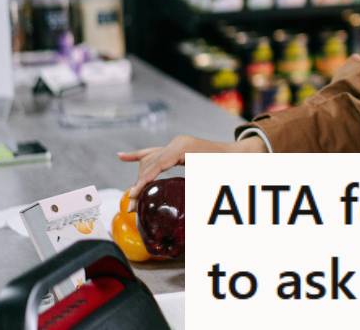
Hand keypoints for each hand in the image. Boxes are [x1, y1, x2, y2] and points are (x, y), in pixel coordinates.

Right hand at [118, 135, 266, 208]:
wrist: (239, 153)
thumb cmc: (228, 165)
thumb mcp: (214, 178)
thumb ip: (200, 191)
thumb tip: (191, 215)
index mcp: (182, 148)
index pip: (155, 166)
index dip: (143, 182)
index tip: (133, 196)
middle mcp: (177, 143)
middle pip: (149, 164)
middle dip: (139, 185)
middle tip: (131, 206)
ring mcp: (176, 144)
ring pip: (150, 161)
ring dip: (140, 178)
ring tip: (131, 197)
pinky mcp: (177, 148)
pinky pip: (154, 152)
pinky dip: (138, 155)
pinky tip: (121, 156)